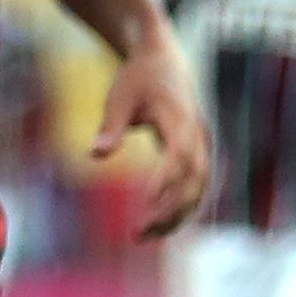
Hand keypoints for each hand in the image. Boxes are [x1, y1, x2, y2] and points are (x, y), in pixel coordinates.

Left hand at [87, 30, 212, 240]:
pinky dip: (178, 208)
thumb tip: (95, 155)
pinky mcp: (196, 154)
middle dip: (170, 209)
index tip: (148, 201)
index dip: (168, 180)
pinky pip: (194, 187)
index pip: (180, 156)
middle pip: (194, 180)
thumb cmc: (138, 78)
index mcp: (180, 120)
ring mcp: (200, 146)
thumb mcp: (120, 97)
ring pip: (197, 189)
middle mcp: (196, 136)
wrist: (164, 60)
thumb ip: (110, 126)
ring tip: (143, 235)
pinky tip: (155, 226)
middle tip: (137, 232)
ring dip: (175, 215)